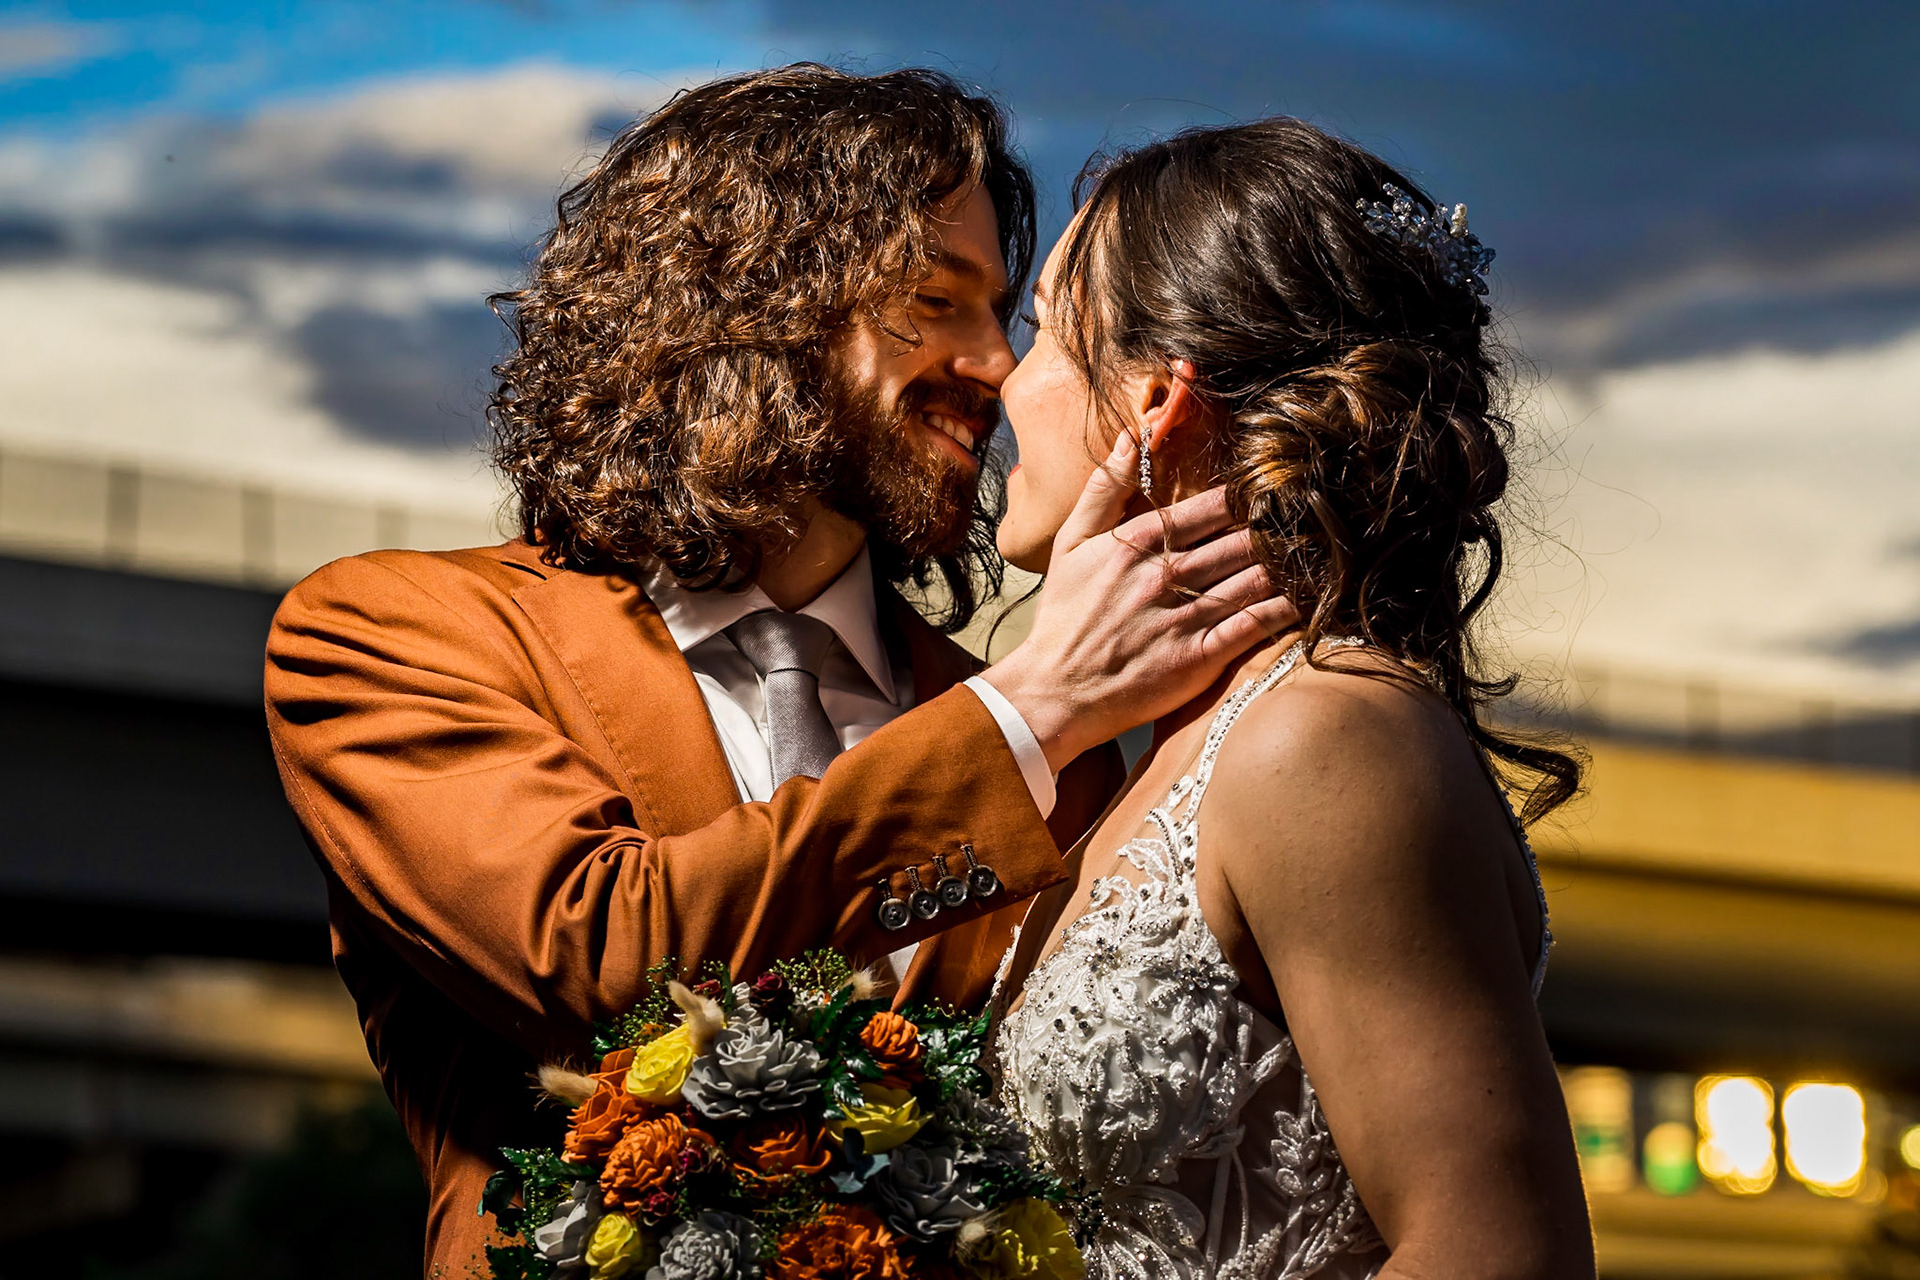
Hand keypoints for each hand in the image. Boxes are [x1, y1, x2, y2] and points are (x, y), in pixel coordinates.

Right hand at [981, 434, 1298, 770]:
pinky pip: (1255, 624)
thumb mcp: (1070, 544)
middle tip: (1310, 513)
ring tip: (1318, 545)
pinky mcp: (1200, 657)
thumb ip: (1103, 489)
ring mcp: (1186, 616)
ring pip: (1254, 577)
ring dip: (1288, 560)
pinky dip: (1286, 607)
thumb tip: (1131, 438)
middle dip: (1277, 525)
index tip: (1271, 487)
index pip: (1210, 506)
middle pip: (1241, 539)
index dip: (1247, 496)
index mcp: (1138, 542)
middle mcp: (1166, 575)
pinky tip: (1309, 594)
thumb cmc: (1063, 618)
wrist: (1056, 692)